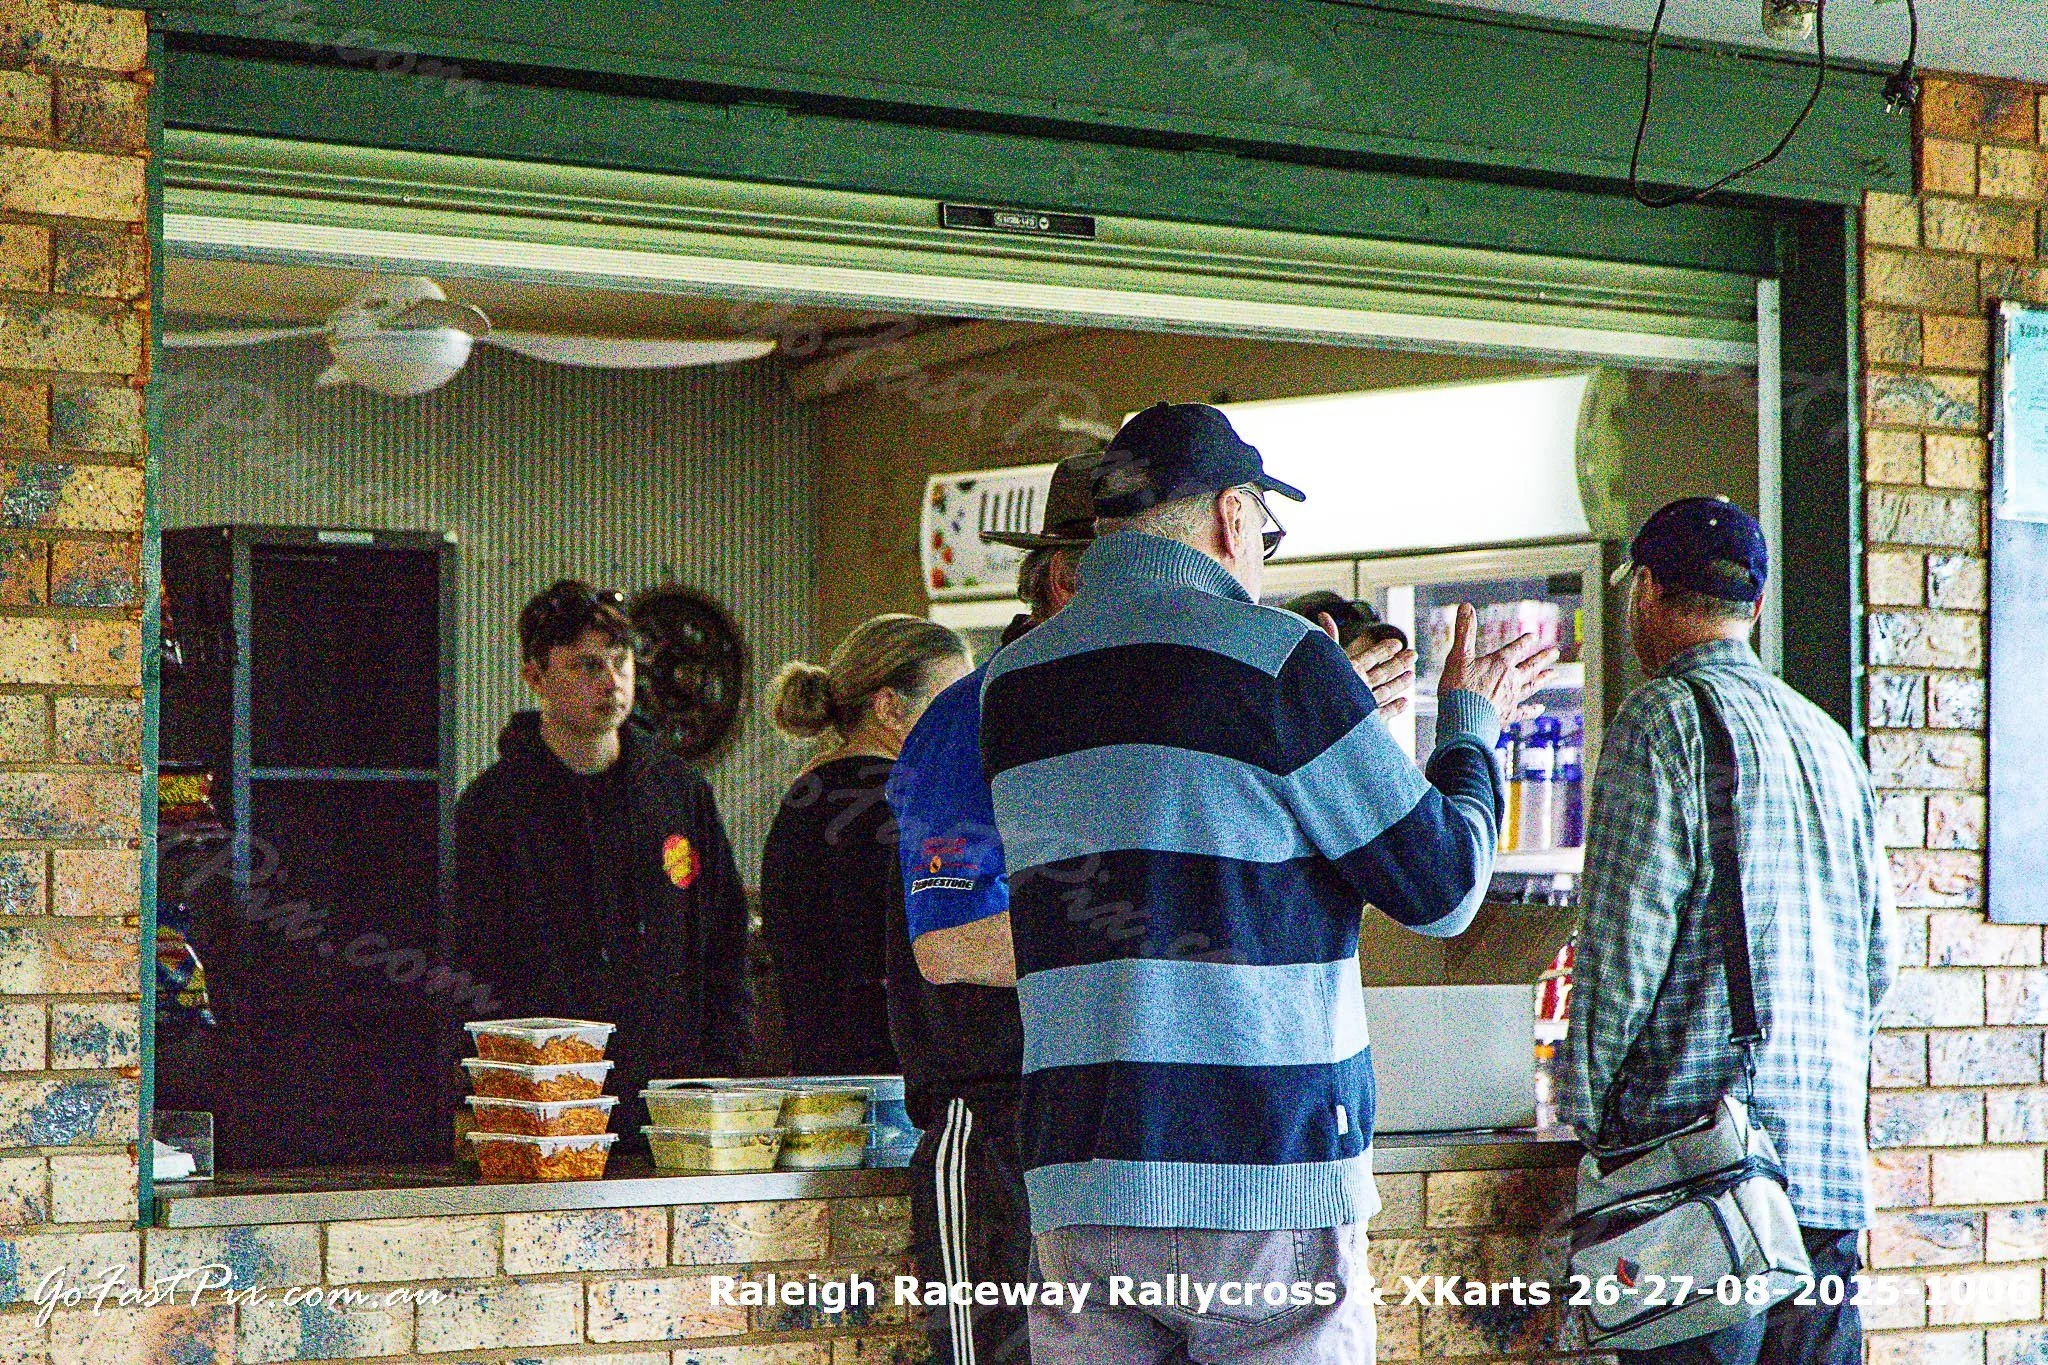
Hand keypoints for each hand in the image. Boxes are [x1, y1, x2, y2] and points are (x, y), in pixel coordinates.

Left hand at [1320, 612, 1415, 717]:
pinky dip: (1395, 708)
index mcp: (1348, 671)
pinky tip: (1405, 702)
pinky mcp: (1367, 723)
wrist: (1320, 722)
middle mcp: (1356, 687)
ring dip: (1399, 683)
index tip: (1398, 642)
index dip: (1383, 649)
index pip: (1370, 657)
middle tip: (1414, 654)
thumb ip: (1329, 637)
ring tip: (1411, 675)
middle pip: (1382, 673)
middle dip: (1399, 663)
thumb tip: (1323, 613)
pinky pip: (1384, 714)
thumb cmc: (1319, 687)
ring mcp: (1362, 705)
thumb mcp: (1327, 658)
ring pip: (1385, 692)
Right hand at [1435, 603, 1559, 719]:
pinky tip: (1540, 709)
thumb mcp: (1458, 655)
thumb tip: (1466, 605)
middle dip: (1543, 658)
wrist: (1463, 719)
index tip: (1533, 636)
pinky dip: (1532, 710)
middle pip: (1530, 666)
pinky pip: (1524, 712)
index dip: (1525, 641)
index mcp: (1499, 664)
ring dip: (1543, 679)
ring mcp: (1511, 698)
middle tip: (1555, 652)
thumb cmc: (1458, 689)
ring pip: (1531, 686)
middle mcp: (1510, 680)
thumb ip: (1464, 631)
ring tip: (1553, 674)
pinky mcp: (1508, 715)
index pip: (1516, 648)